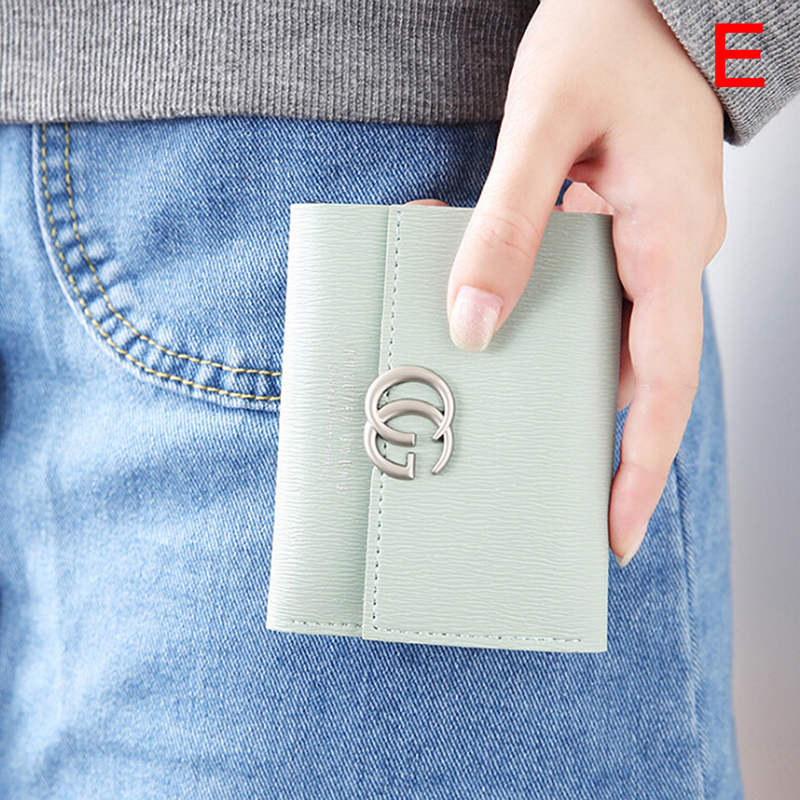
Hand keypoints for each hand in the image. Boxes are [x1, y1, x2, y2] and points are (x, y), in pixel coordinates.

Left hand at [406, 0, 726, 567]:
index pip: (664, 379)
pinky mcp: (628, 234)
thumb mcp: (543, 127)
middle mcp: (670, 256)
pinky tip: (505, 318)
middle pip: (638, 377)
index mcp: (668, 239)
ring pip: (612, 342)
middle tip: (543, 490)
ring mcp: (652, 248)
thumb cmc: (611, 41)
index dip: (642, 463)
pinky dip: (554, 322)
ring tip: (509, 408)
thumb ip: (507, 226)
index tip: (618, 527)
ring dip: (563, 376)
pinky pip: (597, 300)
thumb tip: (476, 320)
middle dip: (597, 441)